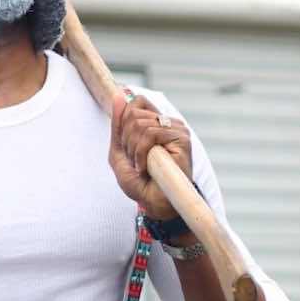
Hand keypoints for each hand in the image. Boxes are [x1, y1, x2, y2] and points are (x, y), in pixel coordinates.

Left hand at [109, 92, 193, 219]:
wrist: (154, 203)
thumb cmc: (140, 182)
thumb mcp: (119, 152)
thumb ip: (117, 126)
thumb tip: (118, 96)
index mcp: (155, 122)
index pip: (136, 102)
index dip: (124, 122)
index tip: (127, 148)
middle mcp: (167, 123)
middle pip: (134, 113)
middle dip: (126, 141)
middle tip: (135, 161)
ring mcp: (176, 129)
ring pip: (140, 124)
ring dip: (133, 150)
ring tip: (141, 166)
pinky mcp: (182, 138)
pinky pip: (151, 134)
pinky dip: (141, 153)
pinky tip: (146, 167)